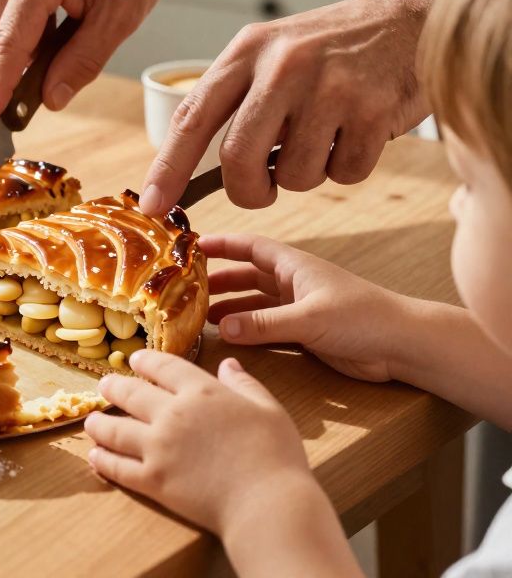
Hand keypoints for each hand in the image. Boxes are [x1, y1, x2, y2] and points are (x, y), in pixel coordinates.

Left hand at [86, 351, 311, 535]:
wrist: (267, 503)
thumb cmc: (275, 456)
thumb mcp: (268, 410)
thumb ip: (245, 385)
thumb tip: (229, 364)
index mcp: (202, 392)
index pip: (164, 367)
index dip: (146, 362)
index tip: (135, 360)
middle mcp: (173, 415)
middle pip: (131, 394)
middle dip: (113, 388)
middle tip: (104, 386)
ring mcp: (158, 448)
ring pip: (115, 430)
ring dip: (99, 424)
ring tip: (91, 422)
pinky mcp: (152, 480)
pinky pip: (118, 467)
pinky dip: (103, 460)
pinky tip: (95, 456)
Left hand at [139, 0, 442, 215]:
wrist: (415, 17)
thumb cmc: (333, 47)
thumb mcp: (272, 52)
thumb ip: (235, 101)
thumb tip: (189, 168)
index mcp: (247, 52)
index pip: (192, 118)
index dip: (168, 169)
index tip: (152, 206)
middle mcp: (282, 66)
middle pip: (238, 159)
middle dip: (248, 190)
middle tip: (262, 188)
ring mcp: (329, 86)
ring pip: (293, 176)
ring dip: (307, 174)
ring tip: (325, 134)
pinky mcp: (372, 109)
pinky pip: (344, 174)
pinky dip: (349, 167)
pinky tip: (358, 131)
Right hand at [202, 233, 414, 381]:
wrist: (403, 345)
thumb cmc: (364, 318)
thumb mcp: (309, 319)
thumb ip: (264, 324)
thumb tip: (223, 327)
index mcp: (295, 266)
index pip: (249, 247)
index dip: (221, 244)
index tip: (191, 246)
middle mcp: (293, 282)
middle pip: (246, 275)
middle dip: (217, 280)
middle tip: (185, 288)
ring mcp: (299, 307)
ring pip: (254, 302)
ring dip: (229, 307)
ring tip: (198, 316)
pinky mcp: (305, 331)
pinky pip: (265, 325)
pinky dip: (246, 329)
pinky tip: (228, 337)